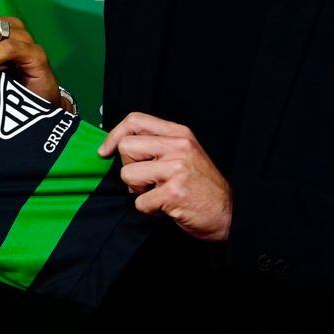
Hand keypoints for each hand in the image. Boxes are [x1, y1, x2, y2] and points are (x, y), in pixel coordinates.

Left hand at [100, 112, 232, 240]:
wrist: (228, 213)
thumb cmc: (202, 186)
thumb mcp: (184, 154)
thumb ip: (157, 145)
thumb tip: (118, 146)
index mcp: (179, 134)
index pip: (135, 120)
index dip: (113, 136)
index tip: (105, 151)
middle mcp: (178, 147)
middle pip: (126, 147)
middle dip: (128, 167)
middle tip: (146, 180)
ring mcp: (176, 169)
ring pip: (127, 175)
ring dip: (137, 190)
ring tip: (158, 193)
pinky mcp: (173, 192)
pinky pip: (139, 201)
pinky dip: (148, 209)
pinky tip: (165, 206)